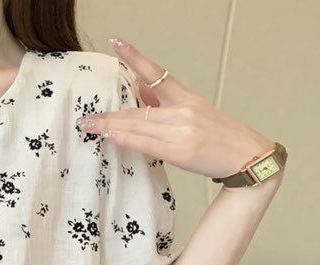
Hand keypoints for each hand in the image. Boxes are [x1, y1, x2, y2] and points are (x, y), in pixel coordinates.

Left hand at [76, 37, 275, 179]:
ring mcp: (181, 130)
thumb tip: (139, 85)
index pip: (155, 72)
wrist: (245, 156)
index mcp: (185, 96)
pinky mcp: (180, 151)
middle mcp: (182, 110)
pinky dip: (127, 138)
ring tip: (89, 126)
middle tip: (85, 115)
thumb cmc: (217, 135)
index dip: (134, 56)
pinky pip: (147, 143)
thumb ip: (164, 100)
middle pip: (137, 108)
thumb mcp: (193, 110)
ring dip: (110, 125)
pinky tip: (111, 135)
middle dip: (109, 111)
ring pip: (138, 125)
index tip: (116, 43)